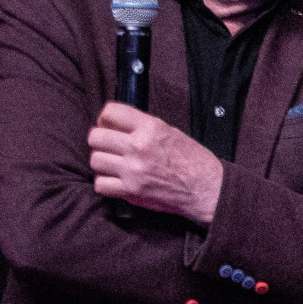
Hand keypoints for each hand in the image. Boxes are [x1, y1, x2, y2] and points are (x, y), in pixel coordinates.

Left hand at [88, 102, 223, 225]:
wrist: (207, 188)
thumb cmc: (193, 161)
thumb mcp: (171, 133)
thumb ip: (143, 127)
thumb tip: (118, 126)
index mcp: (150, 128)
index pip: (110, 112)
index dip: (105, 119)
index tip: (108, 125)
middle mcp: (139, 146)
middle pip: (96, 137)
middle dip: (100, 142)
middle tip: (109, 147)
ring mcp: (133, 169)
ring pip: (95, 161)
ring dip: (103, 163)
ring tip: (114, 165)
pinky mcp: (132, 190)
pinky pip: (100, 184)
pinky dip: (106, 184)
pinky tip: (116, 181)